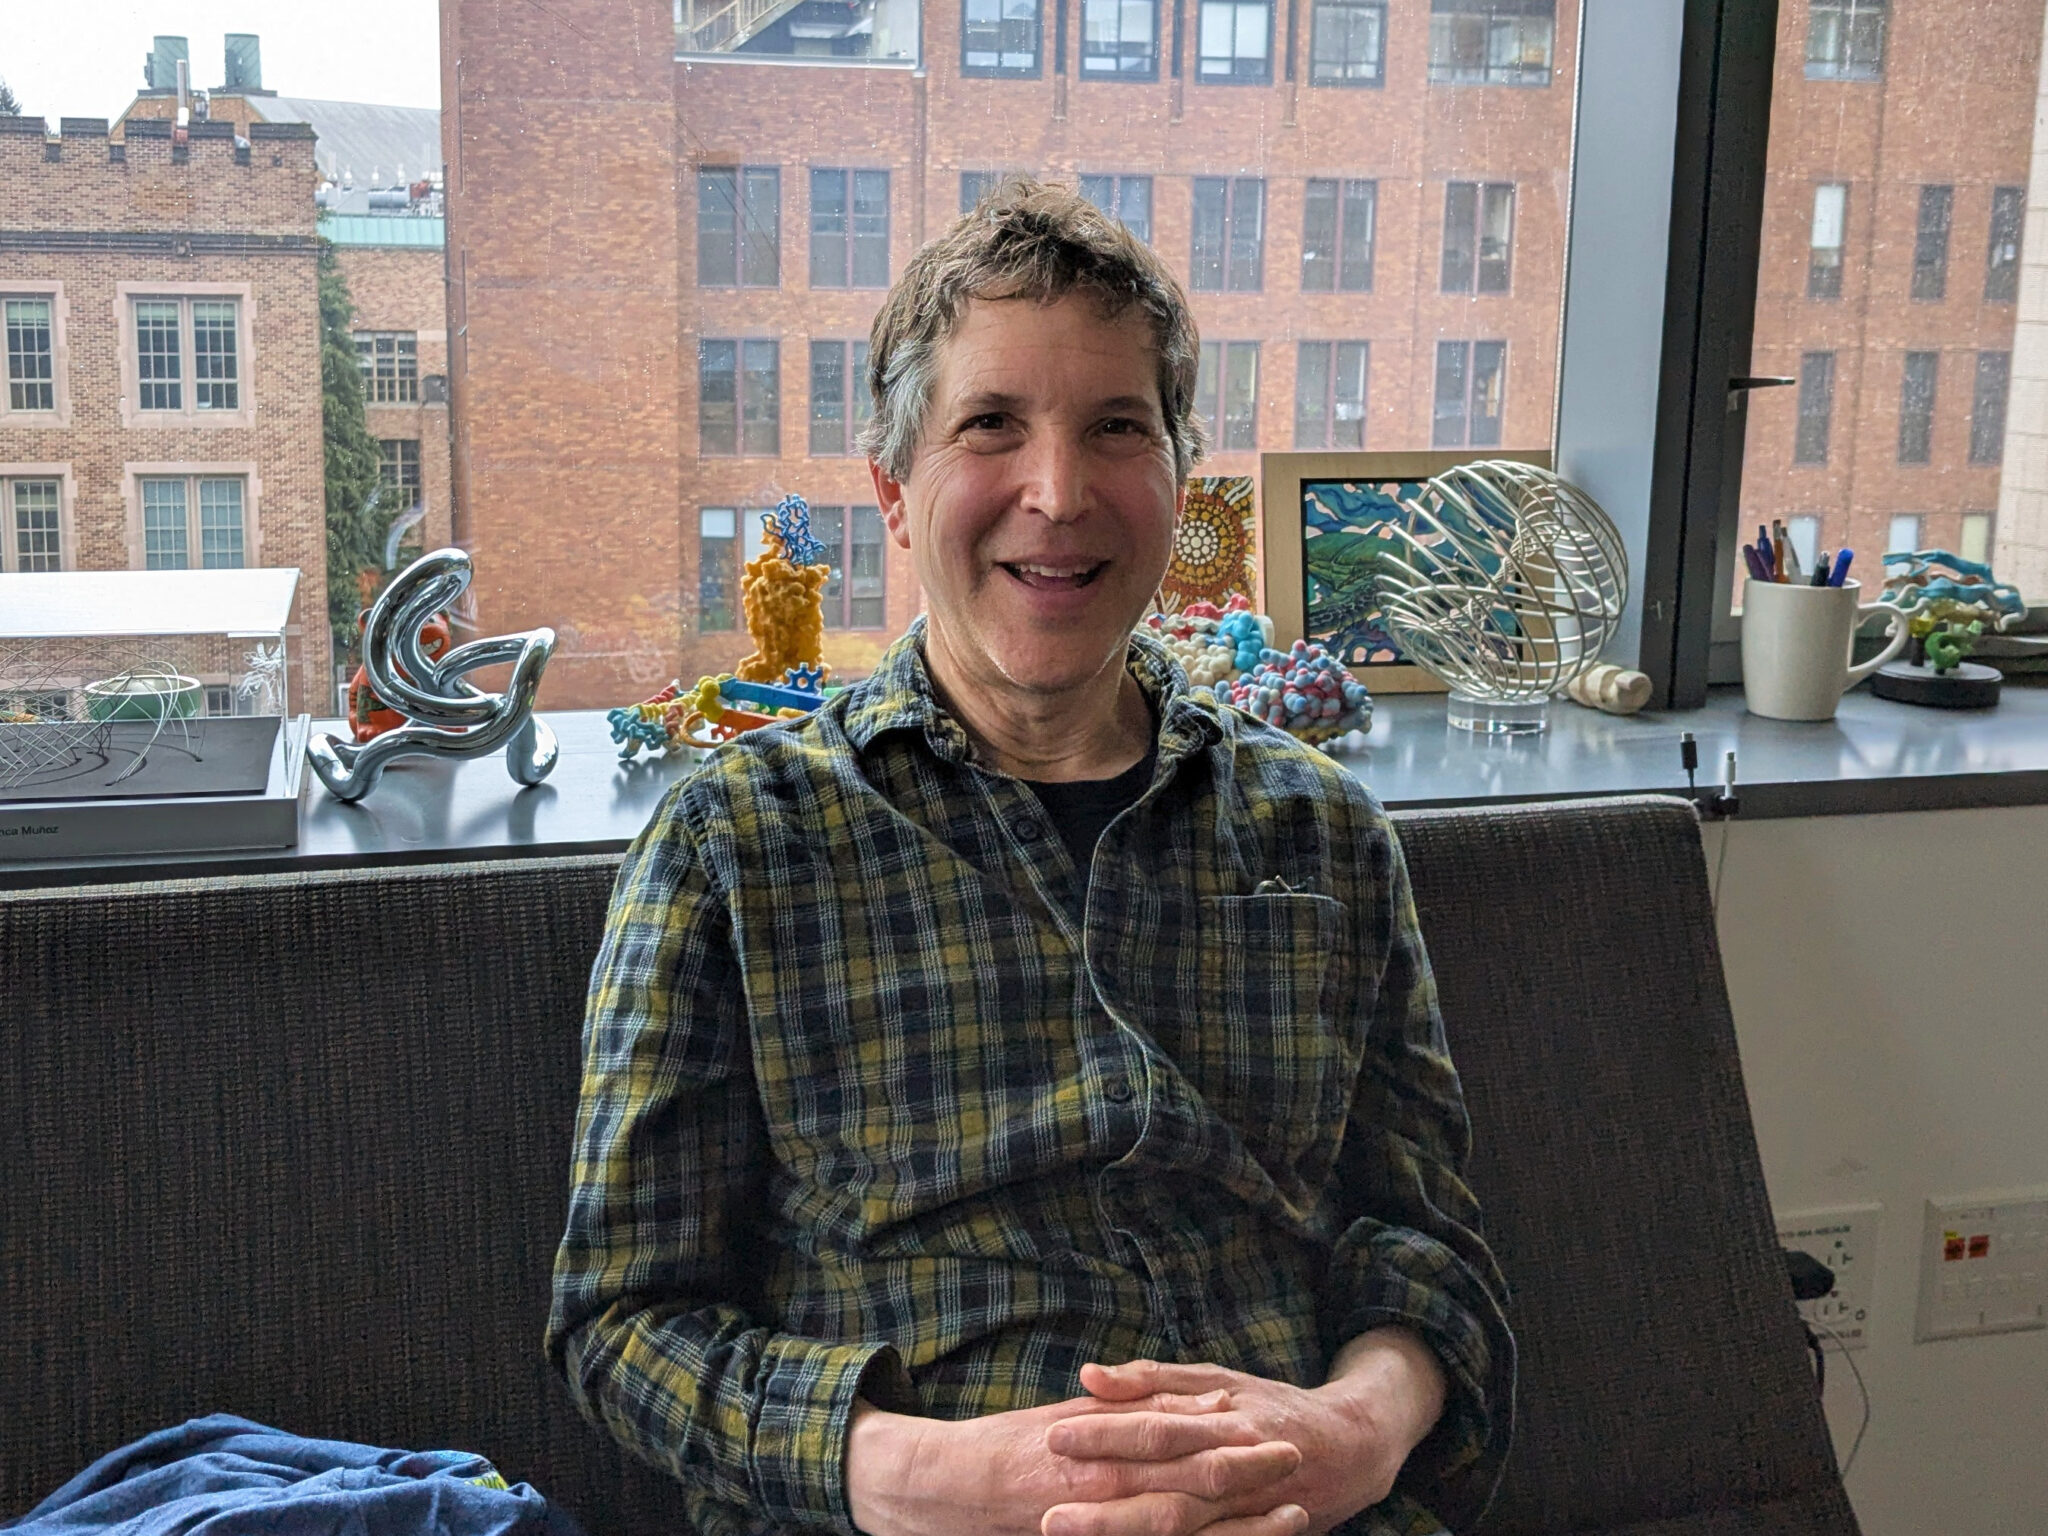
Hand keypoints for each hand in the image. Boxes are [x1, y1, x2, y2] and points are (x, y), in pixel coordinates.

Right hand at [845, 1389, 1307, 1535]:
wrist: (944, 1487)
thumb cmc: (1007, 1447)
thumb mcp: (1070, 1416)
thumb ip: (1129, 1409)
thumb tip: (1193, 1401)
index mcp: (1099, 1442)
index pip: (1175, 1434)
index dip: (1226, 1433)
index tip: (1268, 1425)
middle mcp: (1104, 1484)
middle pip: (1191, 1481)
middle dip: (1248, 1473)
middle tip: (1295, 1460)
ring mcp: (1099, 1522)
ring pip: (1184, 1527)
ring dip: (1241, 1523)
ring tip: (1292, 1513)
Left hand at [1042, 1330, 1449, 1535]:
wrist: (1353, 1445)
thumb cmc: (1270, 1406)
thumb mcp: (1217, 1378)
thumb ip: (1153, 1379)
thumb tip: (1091, 1376)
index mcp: (1222, 1421)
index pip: (1155, 1428)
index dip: (1105, 1435)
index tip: (1053, 1438)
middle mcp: (1235, 1468)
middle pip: (1164, 1491)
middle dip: (1106, 1506)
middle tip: (1049, 1512)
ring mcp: (1246, 1511)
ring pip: (1182, 1530)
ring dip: (1126, 1535)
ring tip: (1073, 1535)